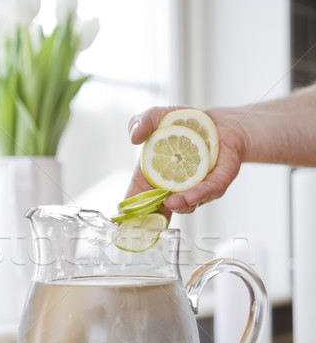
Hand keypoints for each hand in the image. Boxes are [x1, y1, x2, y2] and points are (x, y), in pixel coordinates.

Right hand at [126, 105, 246, 214]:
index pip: (138, 199)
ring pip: (184, 205)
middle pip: (159, 210)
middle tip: (144, 226)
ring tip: (170, 203)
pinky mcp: (215, 185)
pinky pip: (207, 192)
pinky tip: (189, 196)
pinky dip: (197, 195)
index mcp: (153, 175)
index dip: (130, 214)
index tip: (121, 226)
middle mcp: (172, 187)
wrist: (220, 121)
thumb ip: (141, 122)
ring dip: (177, 206)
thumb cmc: (184, 123)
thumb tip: (134, 137)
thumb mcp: (158, 116)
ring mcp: (193, 189)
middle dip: (152, 220)